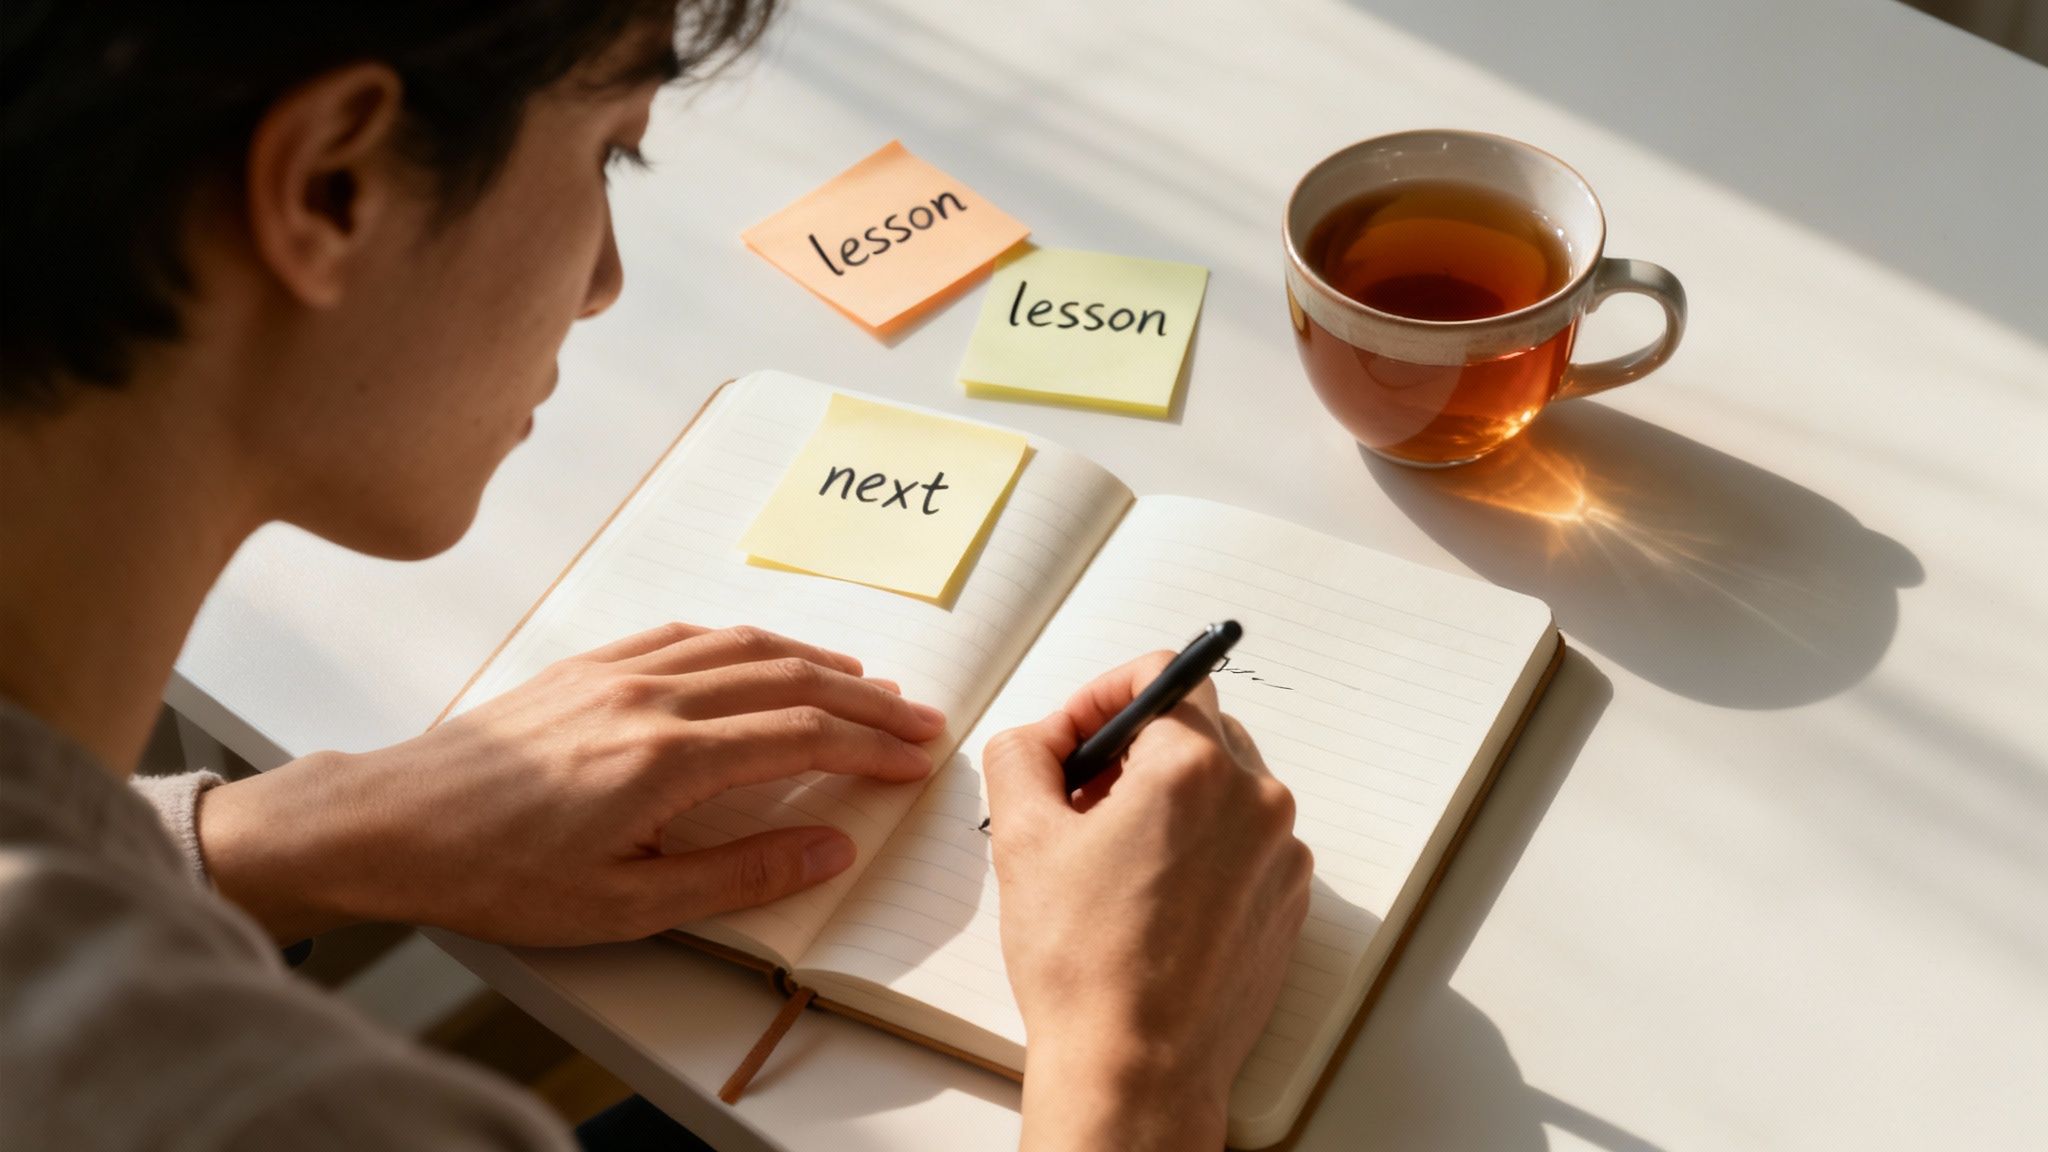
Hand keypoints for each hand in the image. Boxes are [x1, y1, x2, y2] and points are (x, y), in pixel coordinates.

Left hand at [197, 623, 944, 944]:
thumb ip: (739, 877)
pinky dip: (745, 640)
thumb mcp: (625, 906)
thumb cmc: (496, 874)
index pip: (802, 738)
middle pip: (789, 680)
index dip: (871, 748)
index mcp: (667, 760)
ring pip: (744, 646)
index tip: (915, 760)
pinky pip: (687, 634)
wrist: (391, 823)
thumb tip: (829, 847)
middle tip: (918, 717)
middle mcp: (651, 698)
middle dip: (865, 699)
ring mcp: (617, 671)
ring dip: (816, 659)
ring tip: (865, 680)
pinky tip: (764, 652)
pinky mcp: (587, 664)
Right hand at [985, 654, 1311, 1151]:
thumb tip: (1041, 738)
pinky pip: (1244, 842)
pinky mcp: (1288, 901)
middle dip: (1134, 748)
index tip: (1076, 735)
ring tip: (1113, 856)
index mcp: (1196, 768)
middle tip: (1081, 798)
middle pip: (1196, 728)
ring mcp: (1282, 854)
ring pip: (1223, 787)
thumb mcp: (1021, 837)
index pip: (1164, 674)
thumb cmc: (1084, 963)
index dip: (1104, 694)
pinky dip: (1201, 847)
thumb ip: (1023, 753)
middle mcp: (1257, 800)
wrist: (1135, 1068)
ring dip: (1168, 798)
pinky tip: (1151, 896)